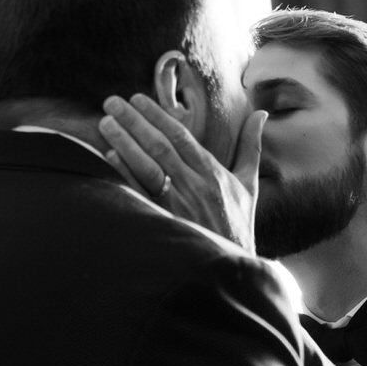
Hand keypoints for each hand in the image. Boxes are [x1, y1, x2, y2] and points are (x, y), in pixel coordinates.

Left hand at [100, 95, 264, 250]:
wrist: (231, 267)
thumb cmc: (238, 225)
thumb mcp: (249, 185)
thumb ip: (251, 147)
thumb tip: (261, 113)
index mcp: (212, 173)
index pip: (180, 136)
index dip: (157, 115)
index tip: (137, 99)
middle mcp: (194, 185)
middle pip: (159, 146)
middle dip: (134, 121)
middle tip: (111, 102)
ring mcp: (177, 204)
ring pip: (147, 166)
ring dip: (124, 142)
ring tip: (105, 123)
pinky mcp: (165, 221)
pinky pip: (140, 192)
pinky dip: (125, 173)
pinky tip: (109, 157)